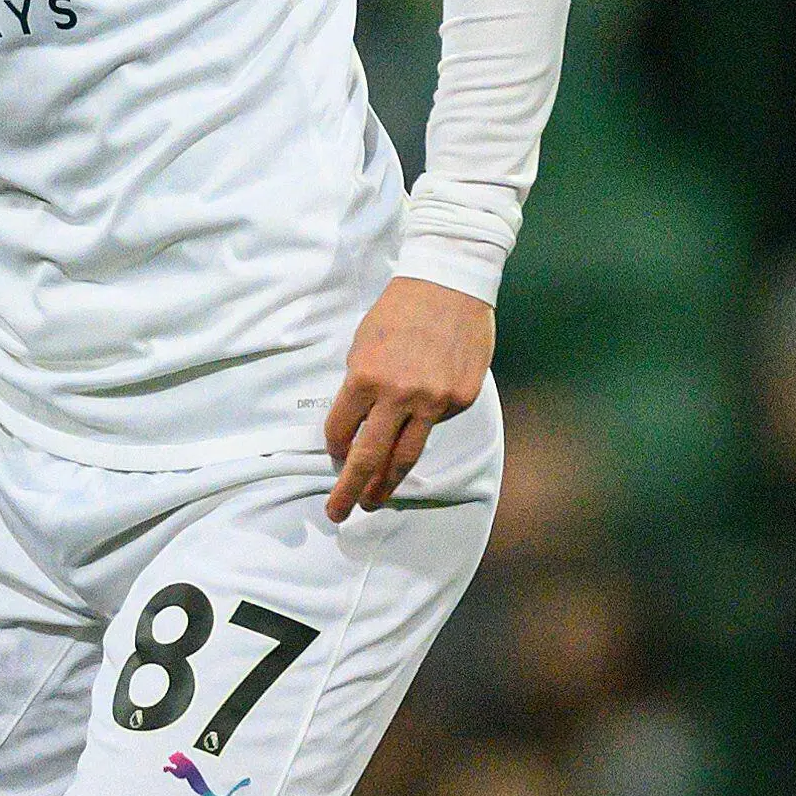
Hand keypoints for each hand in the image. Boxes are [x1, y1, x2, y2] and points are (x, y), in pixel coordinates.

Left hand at [323, 277, 492, 521]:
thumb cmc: (399, 310)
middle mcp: (400, 395)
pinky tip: (423, 414)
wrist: (449, 284)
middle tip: (339, 512)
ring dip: (387, 484)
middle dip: (350, 490)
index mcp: (365, 378)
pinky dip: (424, 427)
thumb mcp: (364, 344)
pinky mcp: (461, 399)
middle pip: (369, 458)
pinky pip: (437, 425)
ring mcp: (434, 401)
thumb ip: (360, 387)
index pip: (341, 431)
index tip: (334, 458)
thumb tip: (357, 425)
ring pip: (406, 456)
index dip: (334, 449)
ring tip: (375, 501)